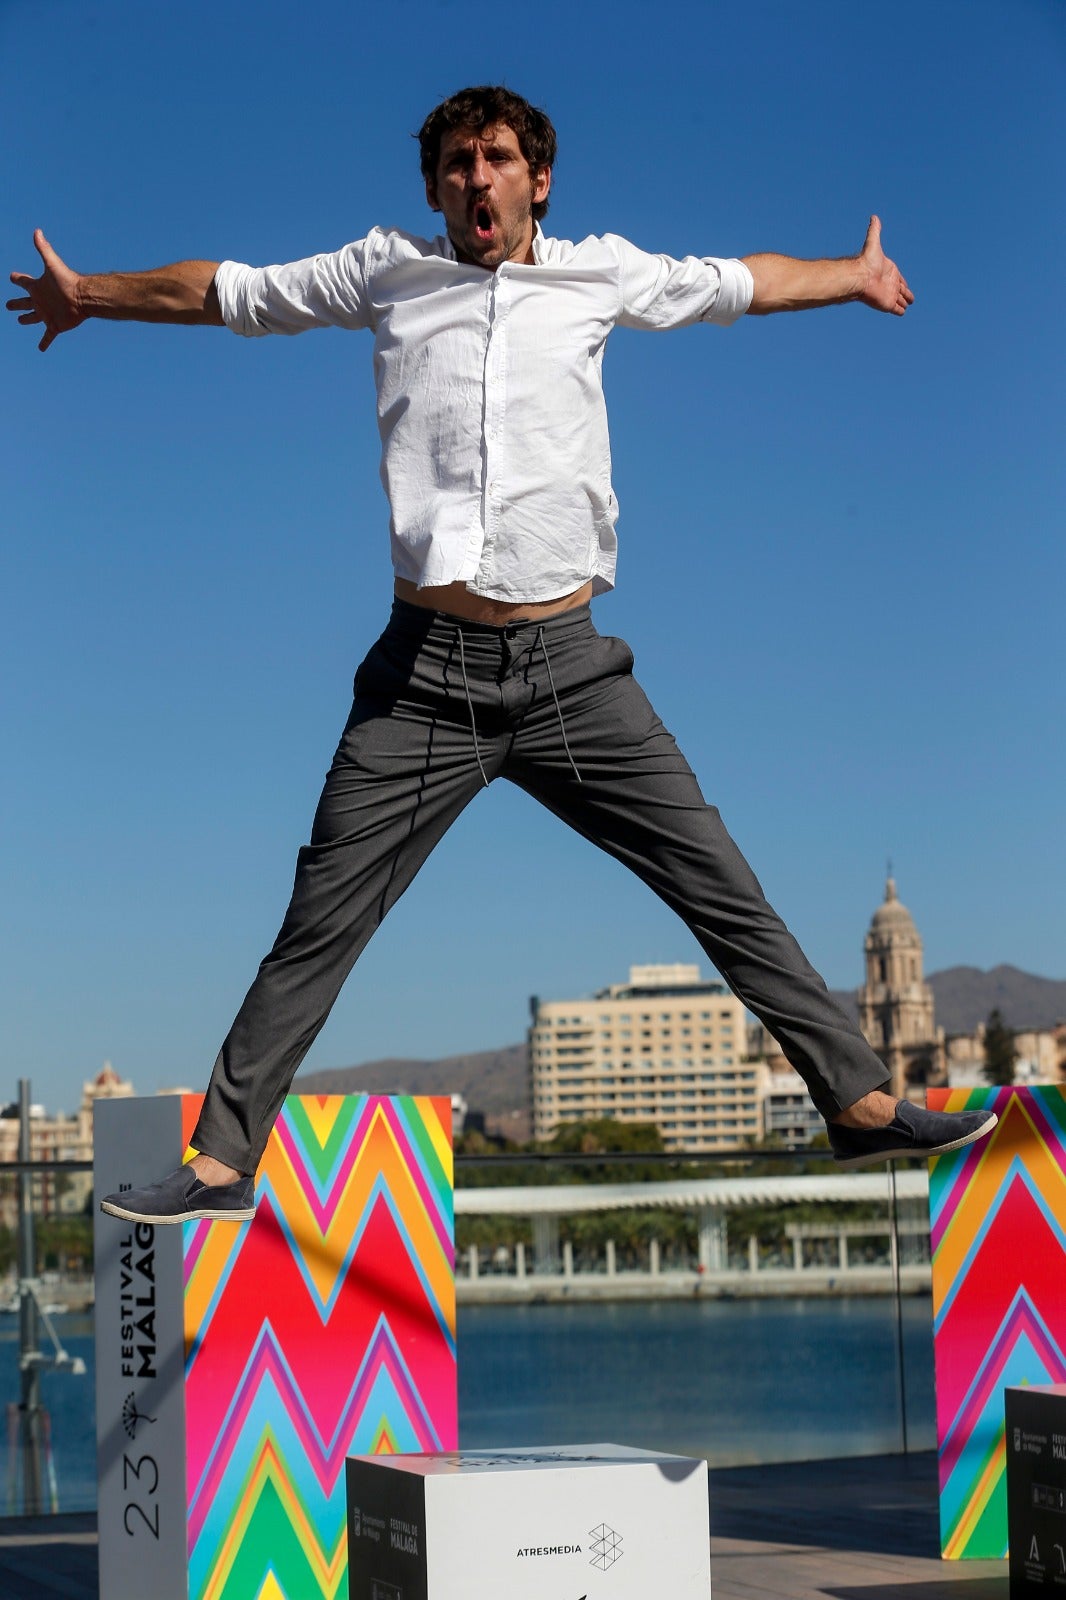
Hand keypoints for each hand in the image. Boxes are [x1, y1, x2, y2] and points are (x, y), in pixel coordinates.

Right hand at [7, 229, 83, 350]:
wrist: (83, 298)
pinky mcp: (55, 326)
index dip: (16, 279)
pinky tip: (41, 349)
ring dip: (26, 320)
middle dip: (16, 304)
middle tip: (8, 306)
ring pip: (32, 318)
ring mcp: (47, 314)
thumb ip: (44, 249)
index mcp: (37, 287)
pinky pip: (47, 336)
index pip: (22, 281)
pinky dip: (44, 343)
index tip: (12, 277)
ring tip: (20, 321)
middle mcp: (40, 300)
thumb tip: (37, 231)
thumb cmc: (68, 281)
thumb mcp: (52, 264)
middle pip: (23, 302)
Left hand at [858, 216, 913, 315]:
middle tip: (910, 298)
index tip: (904, 285)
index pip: (899, 278)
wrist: (860, 277)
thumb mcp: (873, 243)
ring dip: (903, 302)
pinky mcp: (888, 304)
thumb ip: (874, 231)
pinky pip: (896, 309)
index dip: (902, 281)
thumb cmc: (866, 262)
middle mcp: (890, 283)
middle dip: (905, 293)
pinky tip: (902, 312)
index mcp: (889, 271)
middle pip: (900, 290)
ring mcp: (889, 294)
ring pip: (899, 300)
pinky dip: (900, 310)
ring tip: (906, 304)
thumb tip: (873, 217)